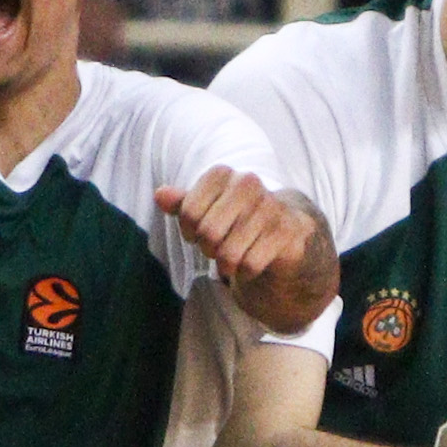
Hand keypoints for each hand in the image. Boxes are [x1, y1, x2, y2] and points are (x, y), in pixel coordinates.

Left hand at [154, 168, 334, 334]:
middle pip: (208, 234)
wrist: (287, 232)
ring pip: (228, 253)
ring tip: (233, 257)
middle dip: (208, 250)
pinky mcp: (288, 231)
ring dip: (226, 265)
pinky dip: (245, 273)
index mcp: (223, 174)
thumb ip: (182, 204)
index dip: (189, 231)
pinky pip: (250, 265)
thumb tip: (159, 195)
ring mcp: (271, 206)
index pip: (187, 213)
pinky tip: (251, 263)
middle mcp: (248, 183)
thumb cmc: (237, 220)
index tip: (199, 231)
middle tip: (219, 247)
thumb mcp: (206, 210)